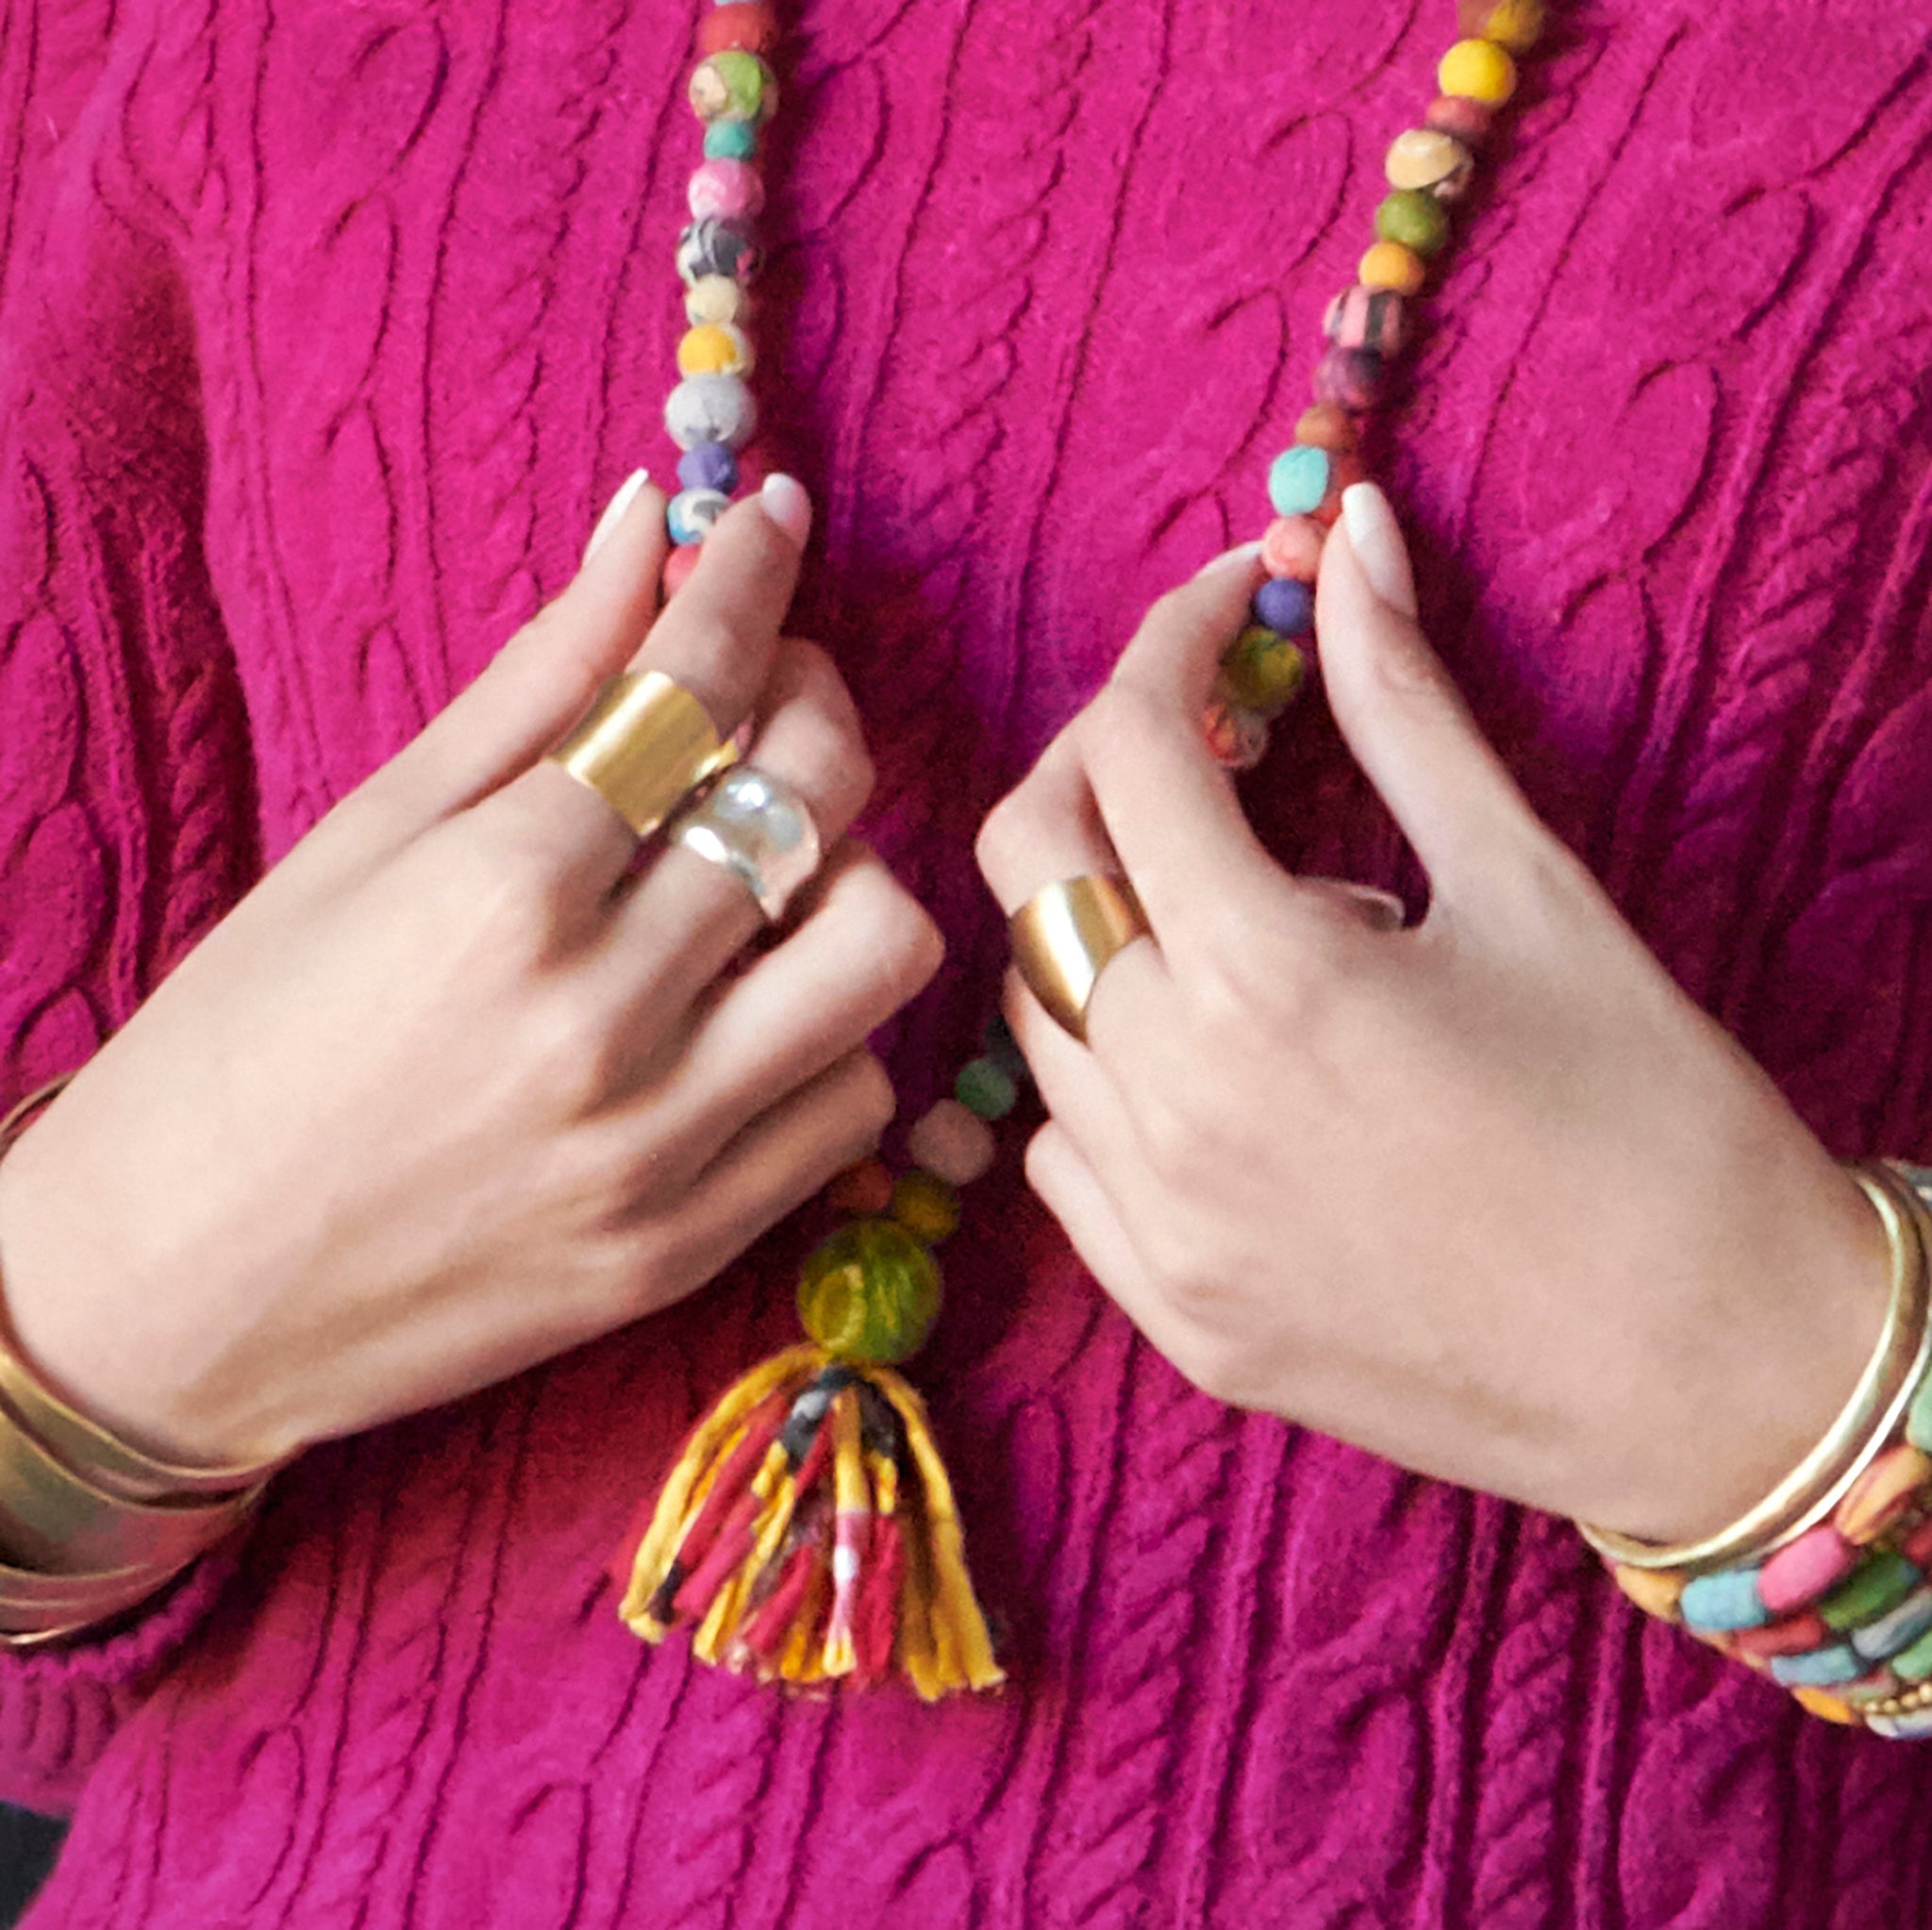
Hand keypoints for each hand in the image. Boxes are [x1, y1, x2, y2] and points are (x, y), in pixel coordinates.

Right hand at [0, 476, 940, 1467]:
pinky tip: (752, 1009)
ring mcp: (660, 1149)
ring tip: (769, 873)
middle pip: (819, 799)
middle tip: (764, 695)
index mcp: (499, 894)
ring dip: (848, 877)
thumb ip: (530, 684)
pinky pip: (851, 1104)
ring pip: (880, 953)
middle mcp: (602, 1021)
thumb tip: (647, 525)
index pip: (695, 689)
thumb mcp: (362, 841)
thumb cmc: (235, 1049)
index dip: (750, 582)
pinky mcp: (688, 1248)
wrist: (168, 1298)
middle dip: (816, 705)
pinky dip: (828, 1032)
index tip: (773, 526)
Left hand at [977, 483, 1890, 1543]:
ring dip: (1111, 926)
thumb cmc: (1654, 1114)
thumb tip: (1352, 534)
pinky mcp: (1167, 1312)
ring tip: (1250, 931)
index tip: (1231, 611)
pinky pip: (1062, 1151)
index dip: (1168, 644)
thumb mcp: (1528, 885)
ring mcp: (1155, 1224)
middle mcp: (1173, 1102)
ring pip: (1039, 1008)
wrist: (1718, 1371)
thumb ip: (1405, 704)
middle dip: (1099, 768)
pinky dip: (1111, 1075)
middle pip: (1033, 865)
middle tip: (1201, 748)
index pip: (1129, 748)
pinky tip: (1221, 1068)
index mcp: (1268, 976)